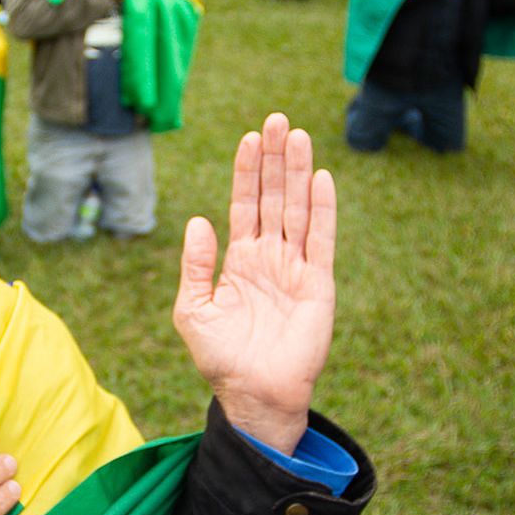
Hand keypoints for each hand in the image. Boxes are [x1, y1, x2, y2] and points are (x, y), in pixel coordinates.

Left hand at [173, 113, 337, 450]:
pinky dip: (321, 210)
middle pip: (274, 198)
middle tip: (277, 119)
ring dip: (297, 173)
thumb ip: (196, 265)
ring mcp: (295, 269)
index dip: (248, 172)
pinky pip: (320, 240)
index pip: (245, 205)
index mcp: (241, 261)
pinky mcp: (317, 285)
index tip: (250, 137)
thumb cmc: (221, 359)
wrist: (253, 394)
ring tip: (297, 135)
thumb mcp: (193, 309)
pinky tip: (320, 179)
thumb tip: (200, 220)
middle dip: (275, 160)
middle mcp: (270, 258)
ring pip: (297, 210)